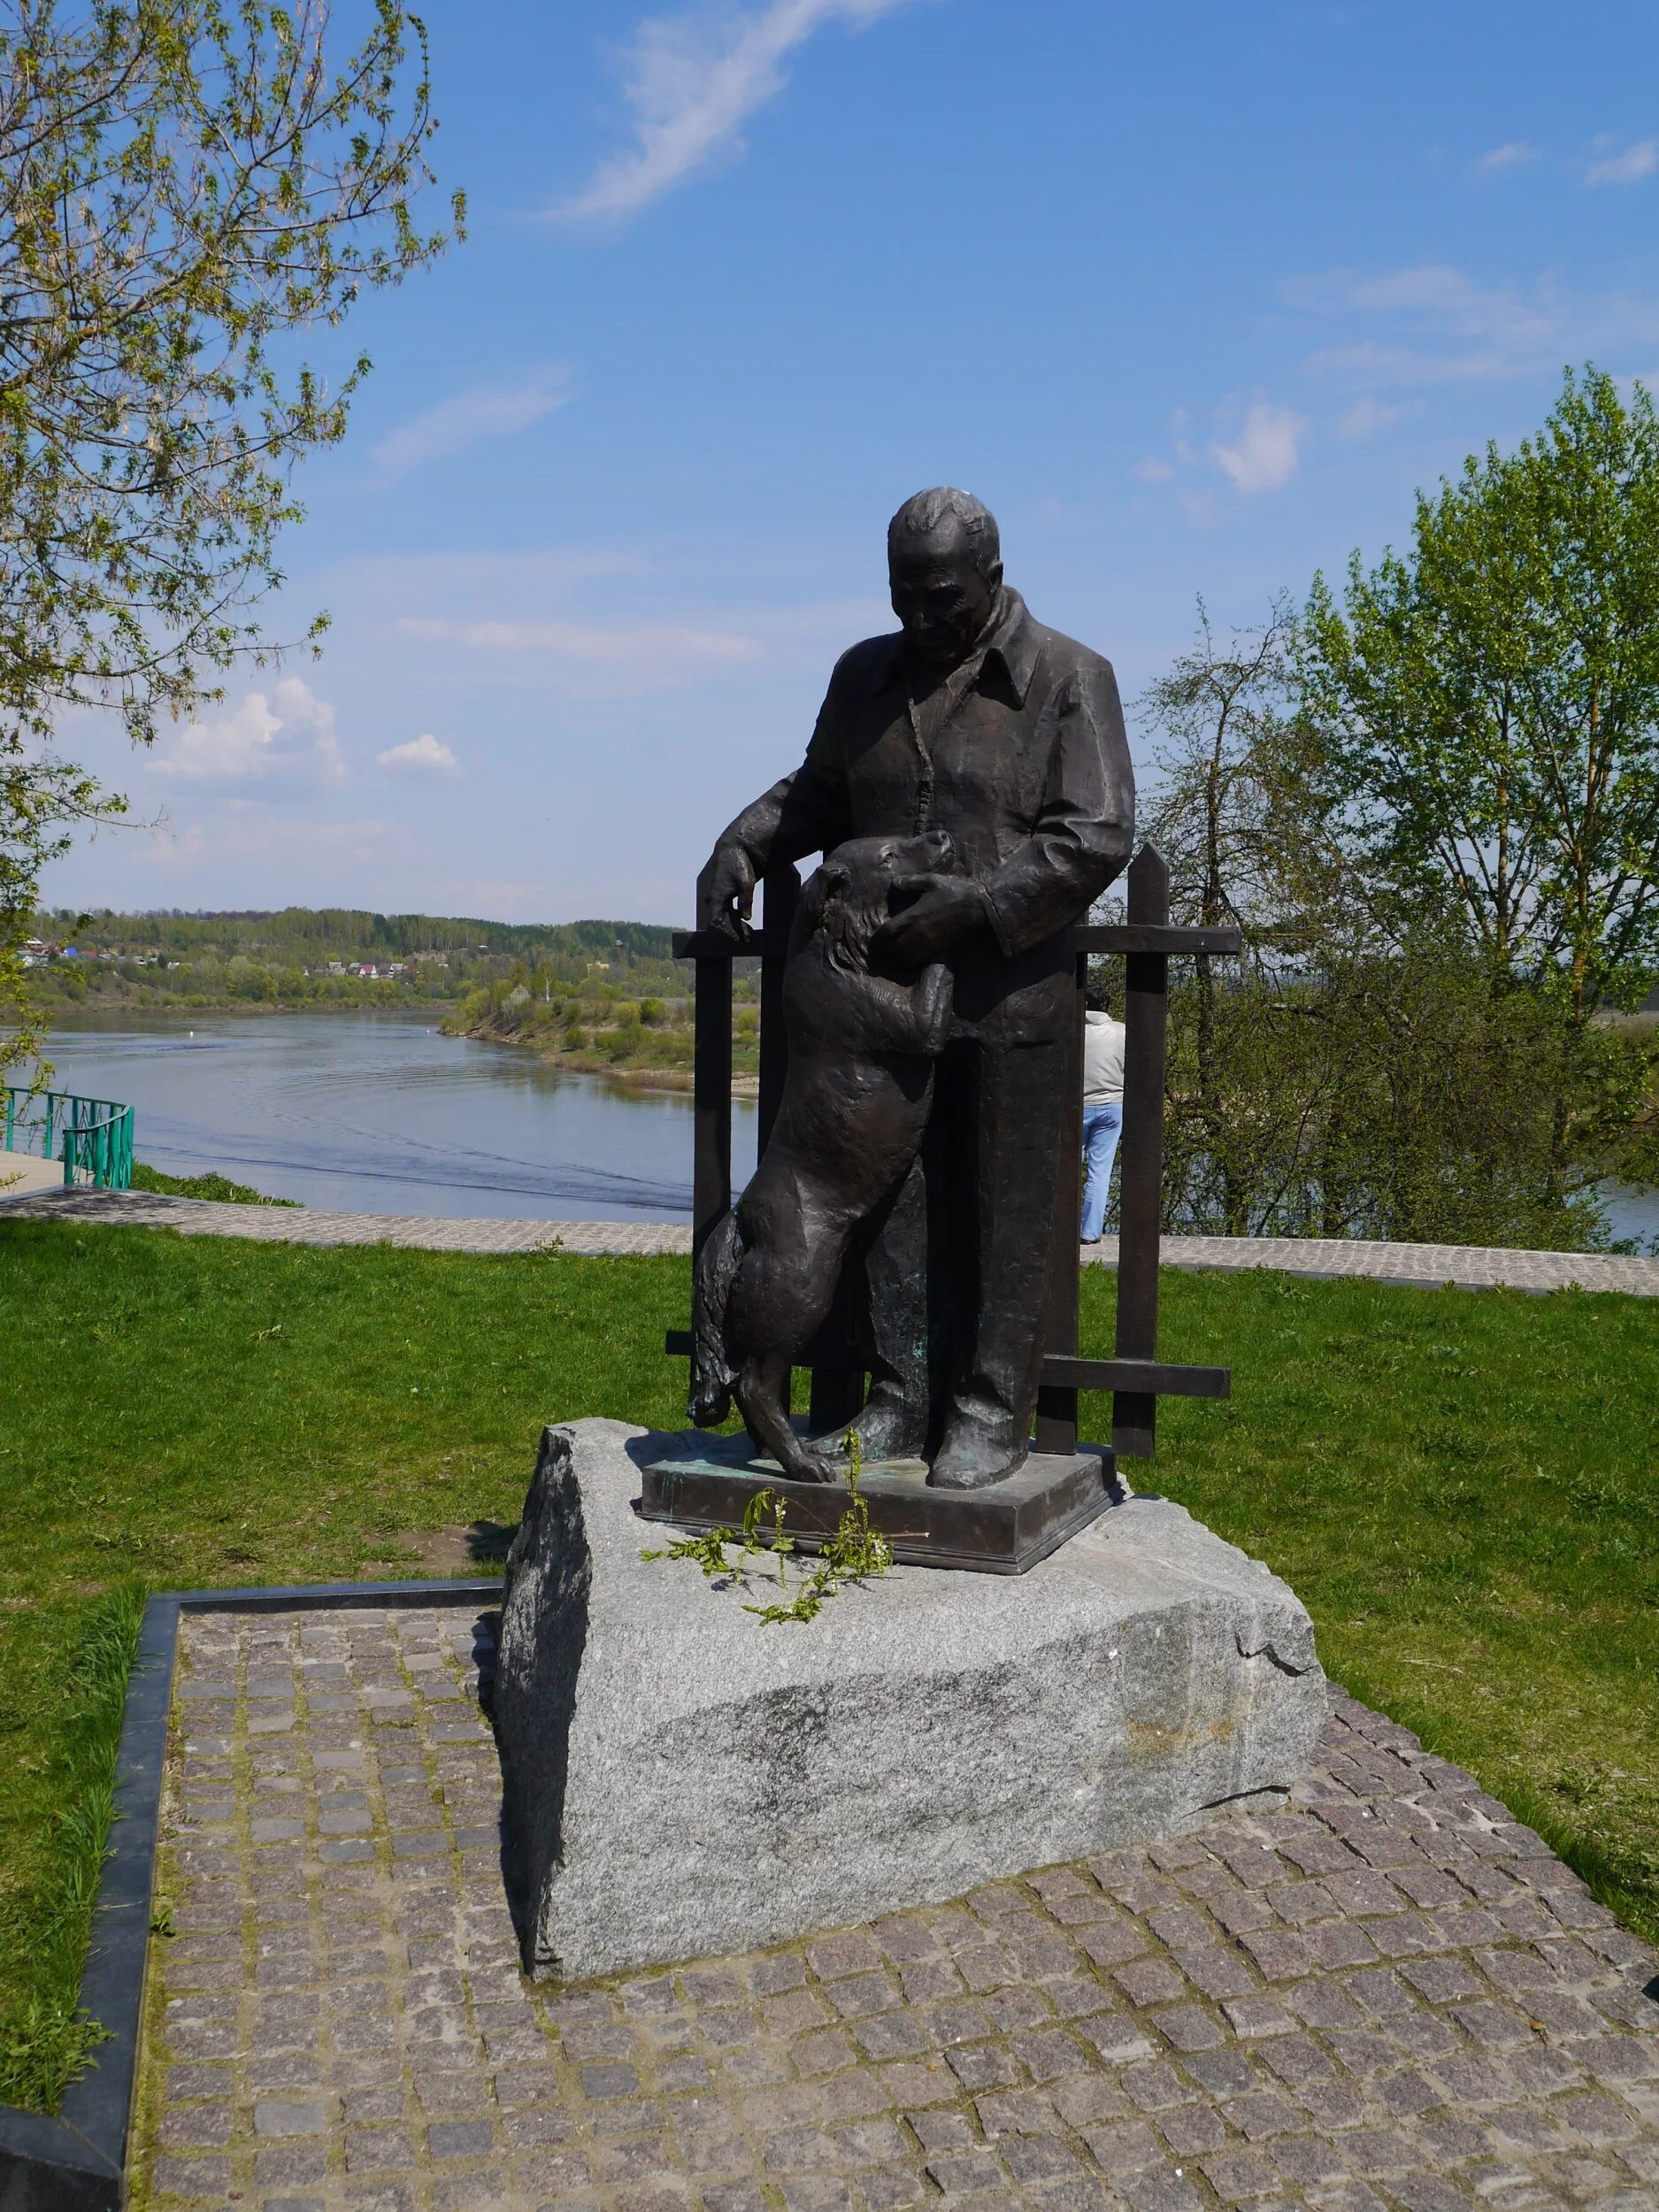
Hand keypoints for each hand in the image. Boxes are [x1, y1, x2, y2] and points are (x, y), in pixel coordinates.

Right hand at [697, 840, 757, 935]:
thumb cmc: (740, 864)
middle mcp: (712, 898)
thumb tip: (745, 917)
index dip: (728, 934)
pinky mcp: (718, 893)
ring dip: (732, 925)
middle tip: (747, 939)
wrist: (733, 848)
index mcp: (717, 897)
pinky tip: (742, 919)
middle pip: (719, 923)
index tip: (740, 940)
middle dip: (732, 932)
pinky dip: (731, 917)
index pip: (717, 924)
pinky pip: (722, 910)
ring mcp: (714, 895)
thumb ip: (746, 901)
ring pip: (720, 917)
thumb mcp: (747, 882)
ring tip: (747, 932)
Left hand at [871, 875, 987, 965]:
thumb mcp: (930, 881)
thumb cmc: (955, 893)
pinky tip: (910, 954)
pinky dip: (910, 959)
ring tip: (895, 953)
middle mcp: (918, 933)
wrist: (978, 909)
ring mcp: (928, 943)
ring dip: (898, 957)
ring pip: (906, 958)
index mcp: (913, 916)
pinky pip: (918, 959)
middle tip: (882, 950)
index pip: (888, 932)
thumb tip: (894, 884)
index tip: (873, 942)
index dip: (877, 939)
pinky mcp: (938, 949)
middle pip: (895, 949)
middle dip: (886, 951)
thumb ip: (909, 882)